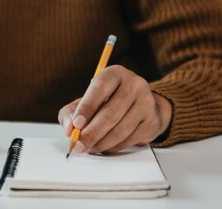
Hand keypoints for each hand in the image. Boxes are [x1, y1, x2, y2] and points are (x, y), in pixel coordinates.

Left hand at [57, 65, 172, 153]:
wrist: (140, 106)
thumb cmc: (107, 101)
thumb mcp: (87, 100)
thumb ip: (71, 112)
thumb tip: (69, 129)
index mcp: (114, 74)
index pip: (99, 89)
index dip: (86, 108)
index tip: (76, 125)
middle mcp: (134, 84)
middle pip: (111, 113)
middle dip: (92, 132)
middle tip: (80, 144)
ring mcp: (146, 102)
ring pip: (121, 129)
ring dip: (101, 143)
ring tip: (89, 148)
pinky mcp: (152, 120)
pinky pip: (130, 139)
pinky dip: (114, 146)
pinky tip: (104, 147)